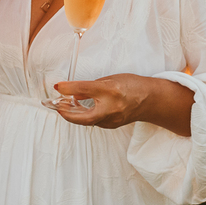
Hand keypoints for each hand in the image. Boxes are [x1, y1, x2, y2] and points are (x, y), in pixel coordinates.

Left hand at [53, 74, 193, 135]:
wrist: (150, 100)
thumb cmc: (131, 85)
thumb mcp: (110, 79)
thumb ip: (90, 86)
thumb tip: (71, 92)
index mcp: (111, 91)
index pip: (84, 89)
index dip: (67, 88)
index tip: (56, 86)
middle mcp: (111, 108)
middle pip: (81, 116)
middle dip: (65, 112)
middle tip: (55, 104)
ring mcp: (111, 120)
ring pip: (85, 120)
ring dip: (72, 114)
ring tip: (62, 105)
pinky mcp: (110, 126)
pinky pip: (92, 122)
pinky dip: (82, 116)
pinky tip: (77, 109)